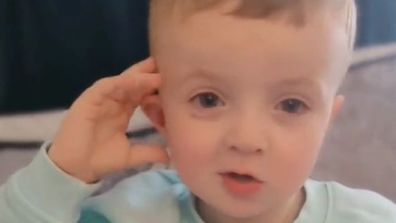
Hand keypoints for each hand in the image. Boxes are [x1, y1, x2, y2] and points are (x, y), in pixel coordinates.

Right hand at [48, 58, 168, 182]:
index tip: (175, 88)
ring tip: (156, 72)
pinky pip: (107, 86)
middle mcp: (113, 102)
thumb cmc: (100, 160)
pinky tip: (136, 80)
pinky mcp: (89, 99)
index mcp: (122, 111)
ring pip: (122, 82)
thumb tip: (170, 156)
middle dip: (149, 74)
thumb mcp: (131, 155)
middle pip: (133, 83)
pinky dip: (122, 82)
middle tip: (167, 66)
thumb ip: (149, 152)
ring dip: (139, 77)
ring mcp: (101, 99)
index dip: (156, 90)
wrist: (77, 168)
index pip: (141, 94)